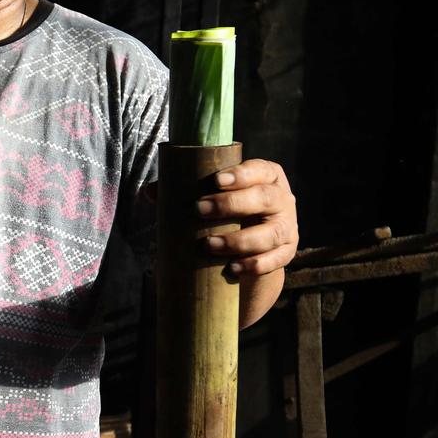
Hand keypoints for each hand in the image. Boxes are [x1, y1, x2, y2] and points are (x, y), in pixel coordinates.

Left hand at [195, 158, 298, 276]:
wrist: (250, 242)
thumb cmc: (226, 208)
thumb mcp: (214, 193)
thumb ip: (184, 188)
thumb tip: (150, 191)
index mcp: (267, 176)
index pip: (260, 169)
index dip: (241, 174)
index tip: (216, 180)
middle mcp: (282, 199)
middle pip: (265, 198)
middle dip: (231, 204)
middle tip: (199, 209)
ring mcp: (287, 227)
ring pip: (270, 233)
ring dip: (239, 240)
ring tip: (209, 244)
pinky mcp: (286, 252)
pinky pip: (275, 260)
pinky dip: (253, 265)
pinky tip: (232, 268)